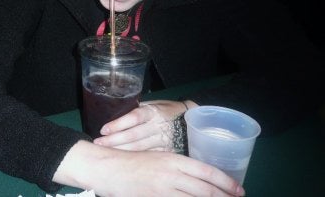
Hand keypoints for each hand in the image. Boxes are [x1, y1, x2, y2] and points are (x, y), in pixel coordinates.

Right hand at [54, 140, 243, 196]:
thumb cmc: (132, 162)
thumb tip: (198, 179)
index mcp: (174, 160)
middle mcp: (172, 174)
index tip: (239, 190)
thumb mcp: (158, 158)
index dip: (226, 182)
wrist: (108, 168)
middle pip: (206, 190)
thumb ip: (177, 168)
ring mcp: (163, 190)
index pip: (207, 171)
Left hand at [94, 99, 195, 151]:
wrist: (193, 122)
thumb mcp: (156, 104)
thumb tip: (119, 111)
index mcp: (153, 111)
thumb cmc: (170, 110)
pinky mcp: (167, 151)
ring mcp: (163, 140)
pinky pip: (148, 156)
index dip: (118, 124)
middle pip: (133, 135)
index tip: (104, 129)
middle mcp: (157, 126)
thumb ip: (139, 109)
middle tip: (99, 143)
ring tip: (106, 151)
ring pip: (139, 148)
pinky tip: (124, 159)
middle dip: (114, 140)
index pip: (133, 117)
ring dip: (121, 150)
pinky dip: (135, 158)